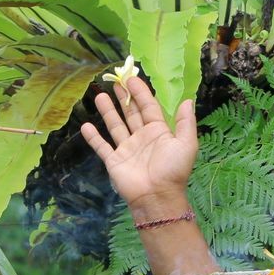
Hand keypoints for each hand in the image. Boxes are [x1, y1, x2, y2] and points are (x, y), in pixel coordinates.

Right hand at [78, 73, 197, 214]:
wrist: (157, 197)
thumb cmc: (173, 170)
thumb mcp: (186, 144)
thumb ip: (186, 122)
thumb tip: (188, 100)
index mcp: (159, 132)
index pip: (148, 107)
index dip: (140, 92)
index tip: (131, 78)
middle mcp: (142, 138)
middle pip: (131, 113)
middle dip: (124, 98)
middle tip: (115, 81)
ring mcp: (127, 149)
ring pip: (115, 126)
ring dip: (108, 111)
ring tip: (100, 96)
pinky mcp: (114, 161)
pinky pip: (102, 147)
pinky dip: (93, 137)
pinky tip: (86, 125)